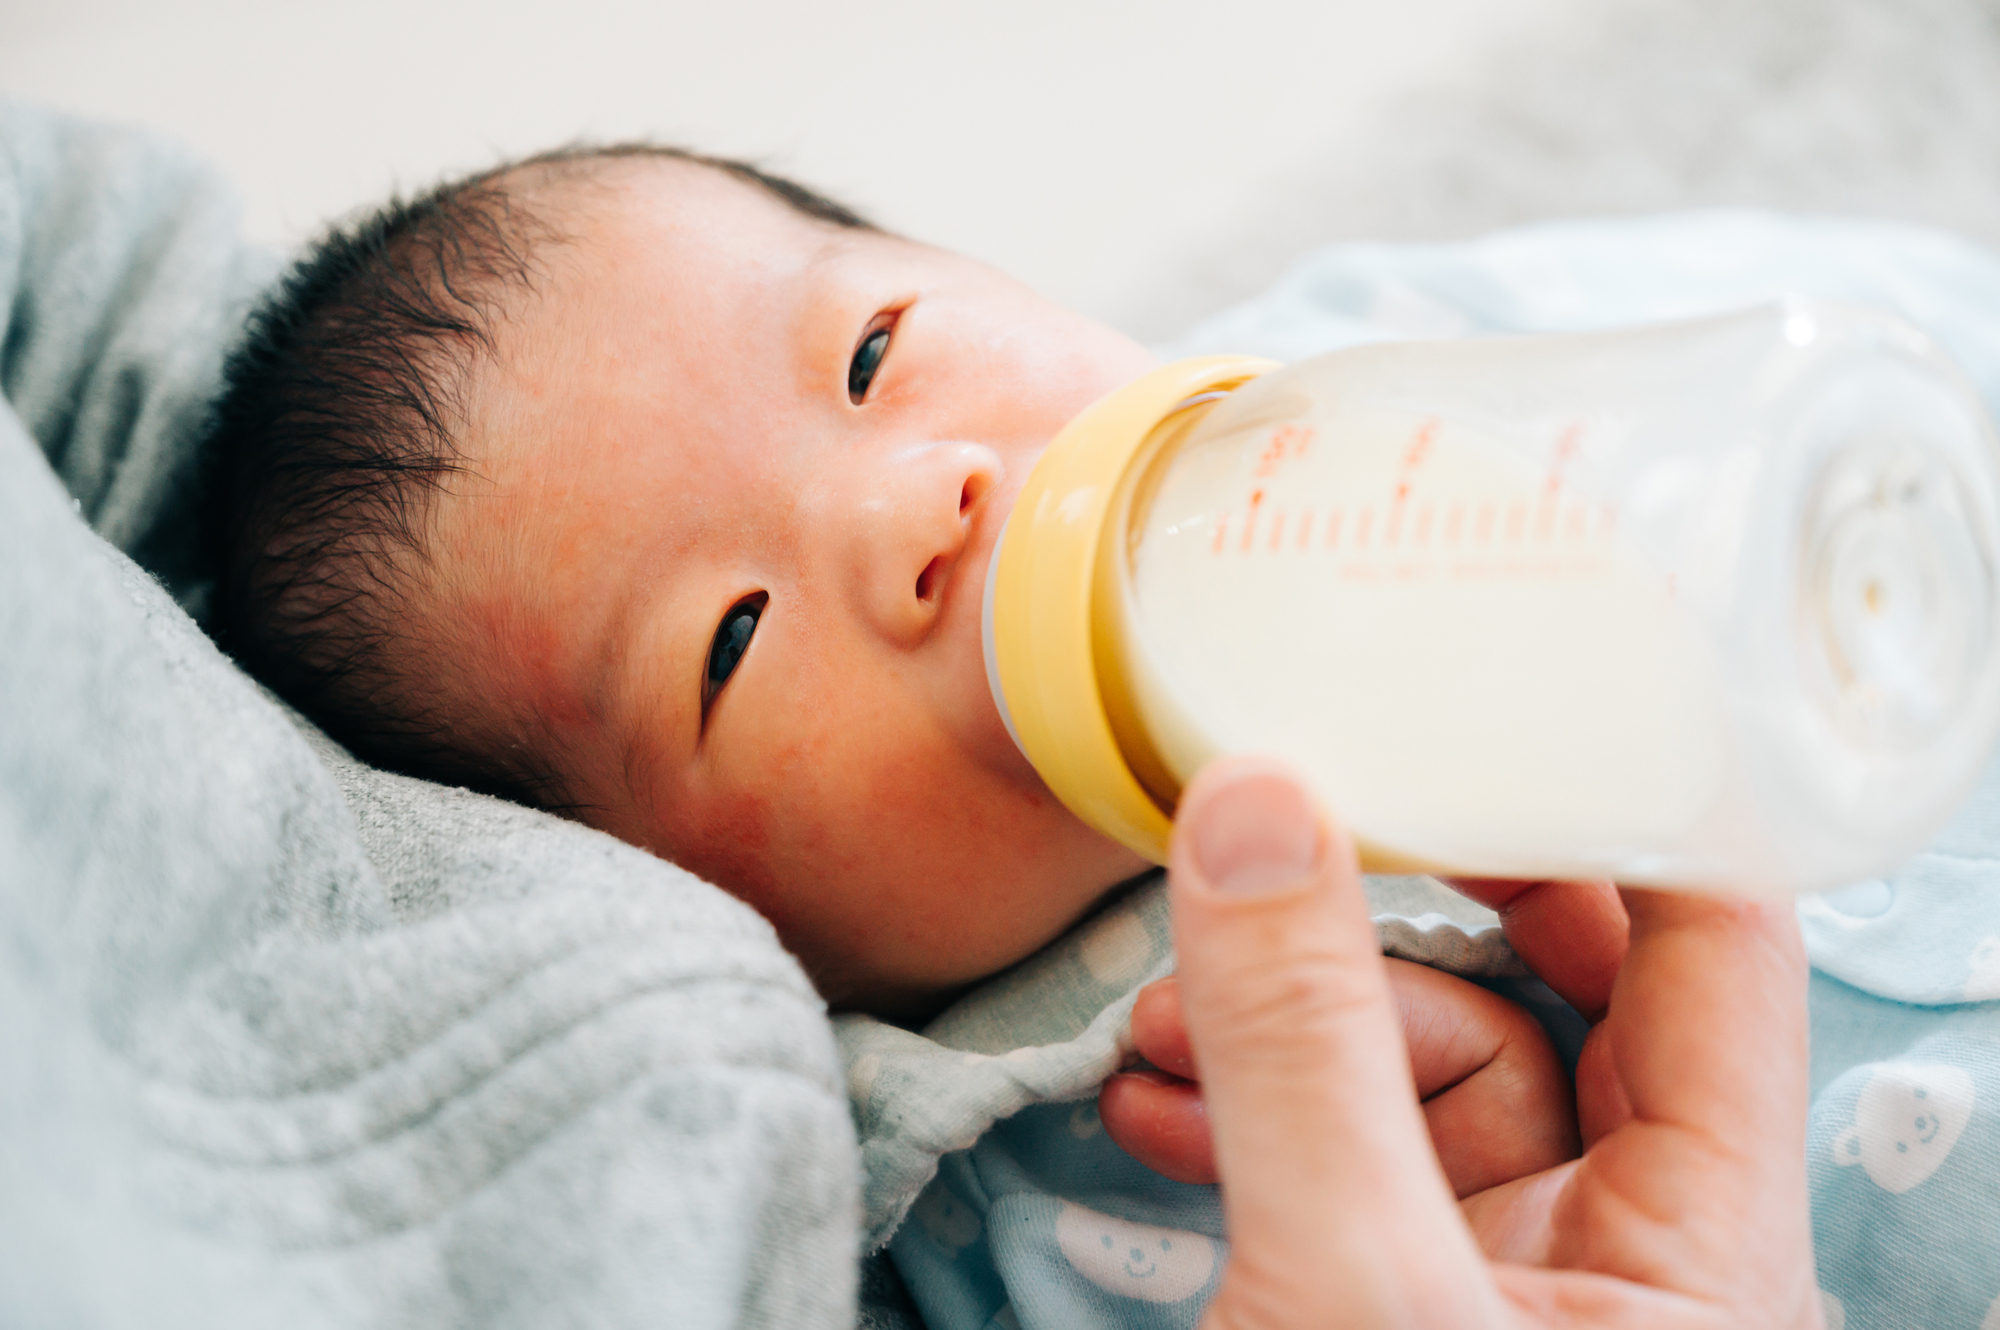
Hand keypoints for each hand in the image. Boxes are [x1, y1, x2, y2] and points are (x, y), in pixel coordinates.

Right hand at [1132, 755, 1818, 1327]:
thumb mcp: (1346, 1285)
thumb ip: (1302, 1053)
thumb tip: (1253, 807)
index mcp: (1706, 1255)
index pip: (1719, 956)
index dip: (1626, 814)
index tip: (1498, 710)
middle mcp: (1624, 1253)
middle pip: (1550, 1001)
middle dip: (1390, 927)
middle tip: (1314, 826)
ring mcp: (1502, 1273)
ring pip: (1415, 1073)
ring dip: (1273, 1030)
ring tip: (1161, 1025)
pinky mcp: (1393, 1297)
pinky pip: (1335, 1155)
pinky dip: (1239, 1117)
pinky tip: (1151, 1106)